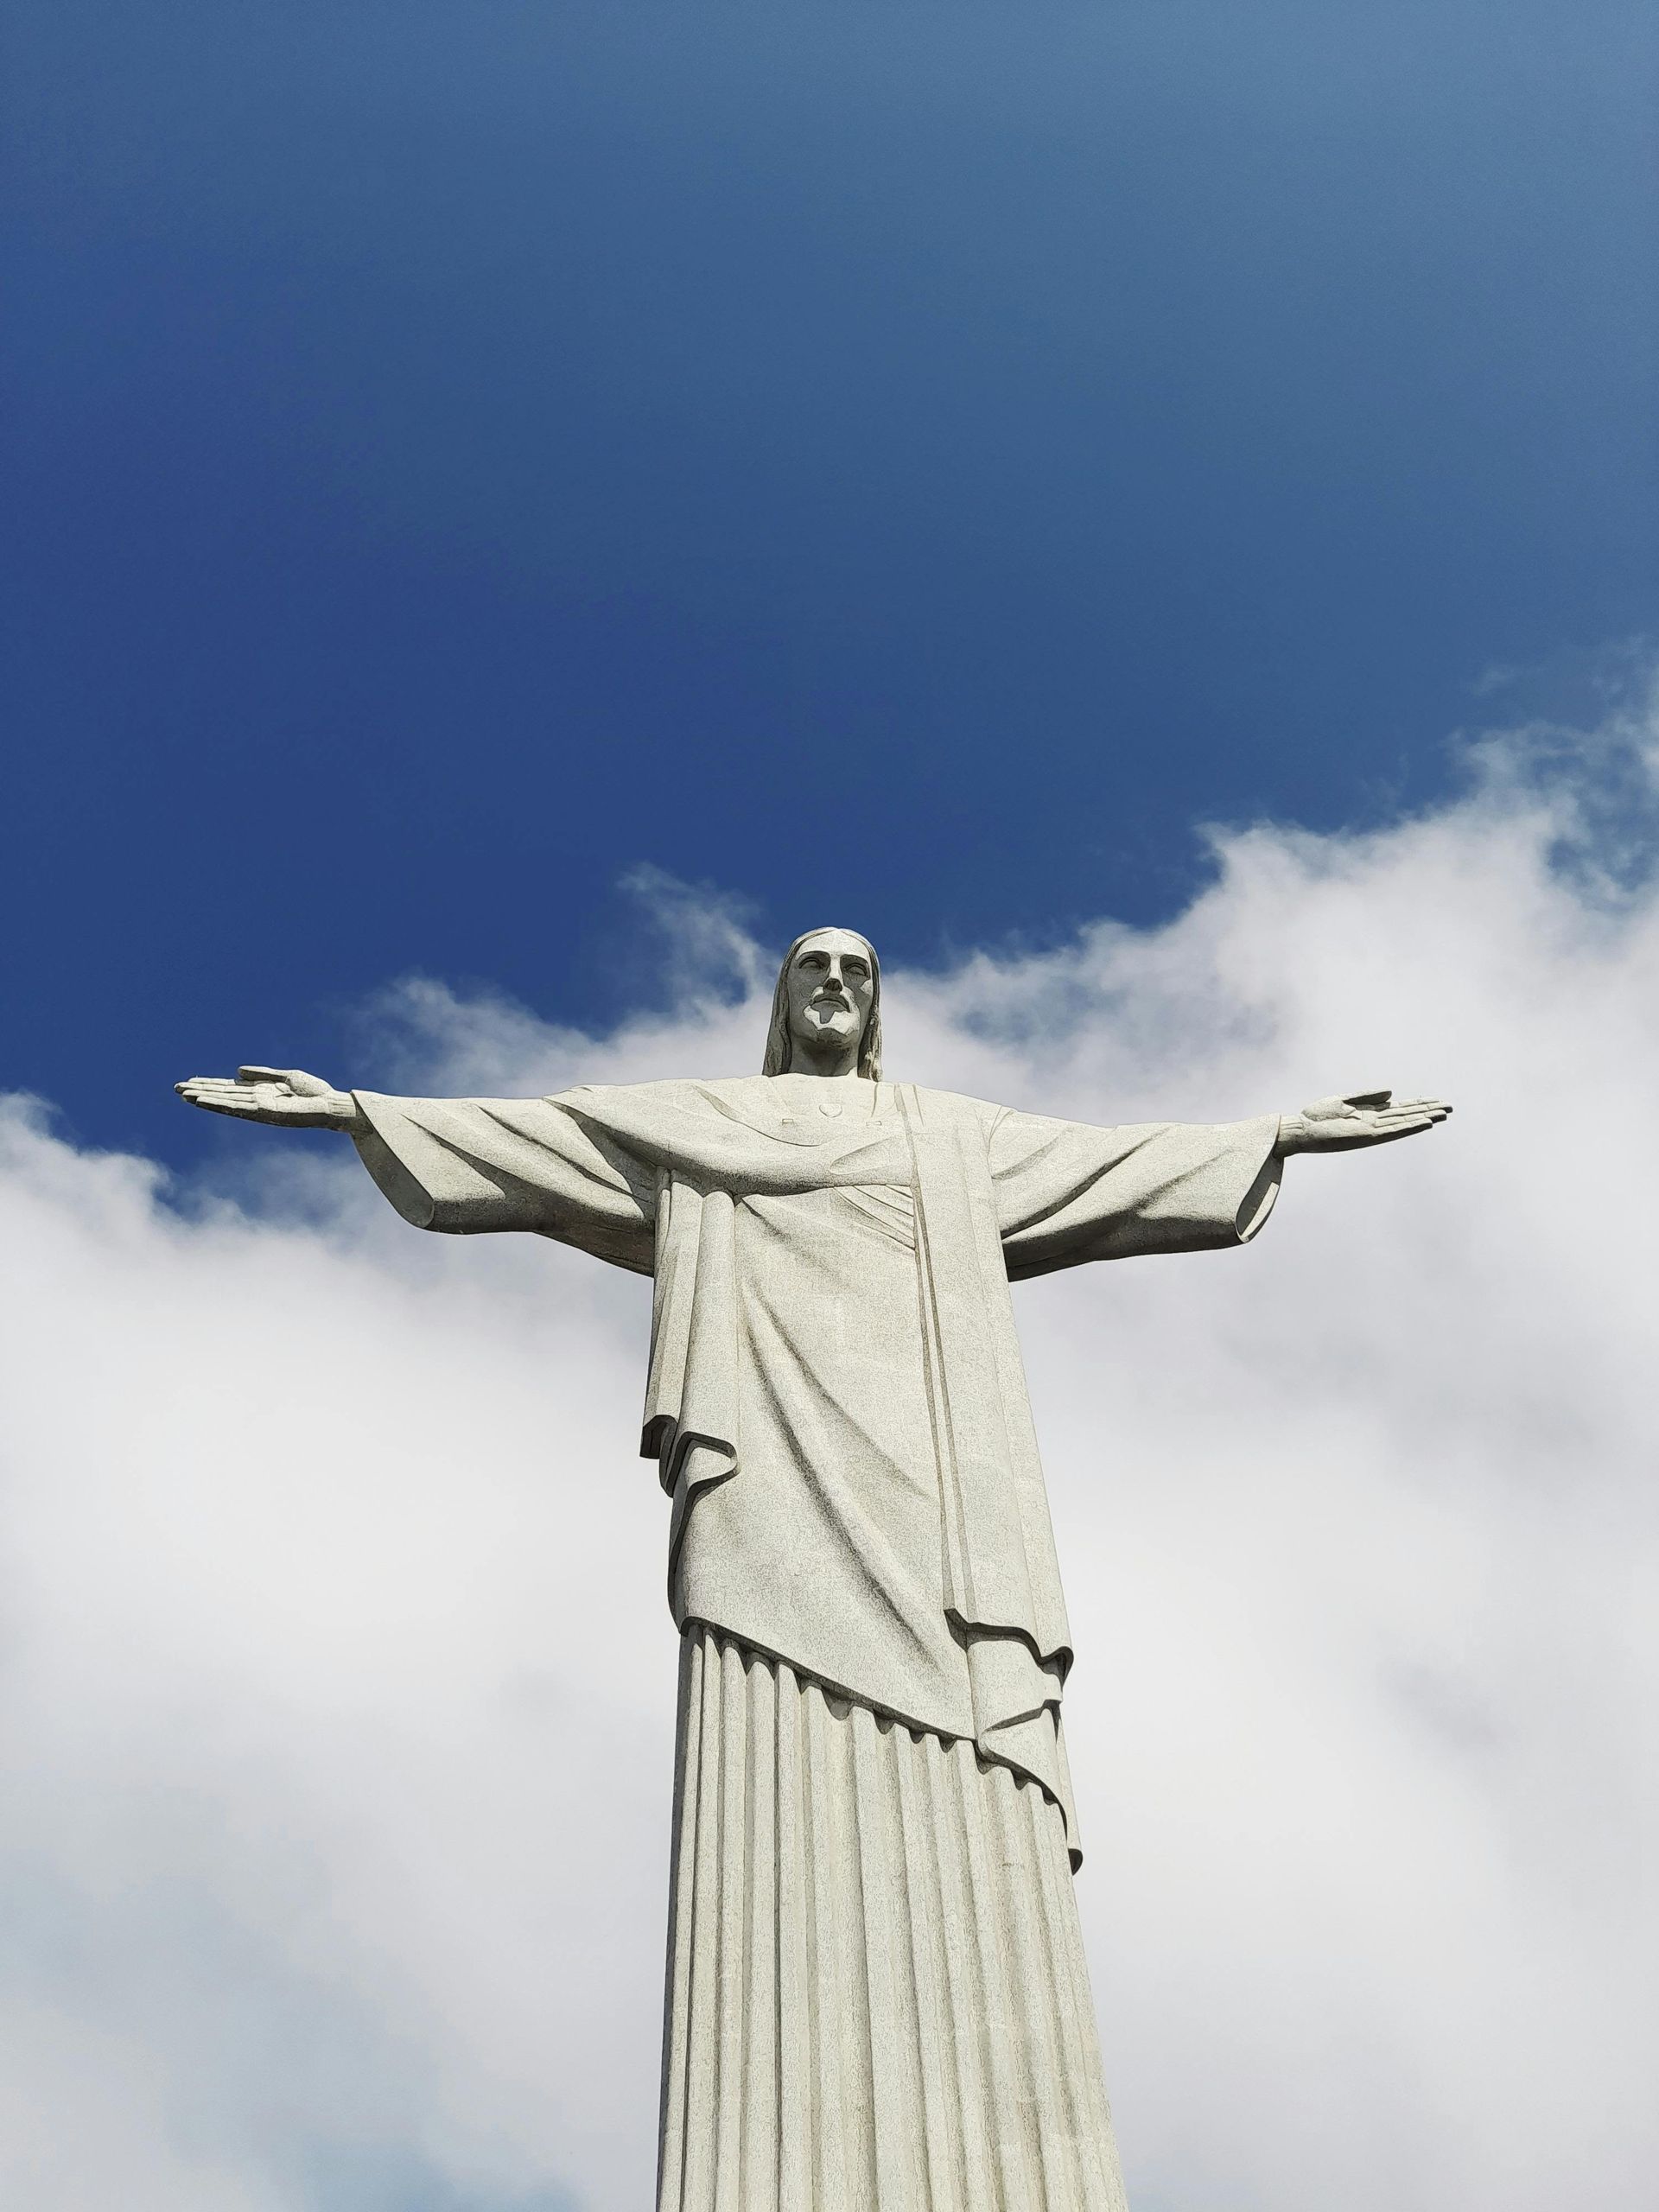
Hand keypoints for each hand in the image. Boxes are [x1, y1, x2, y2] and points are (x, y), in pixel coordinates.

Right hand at [174, 1066, 357, 1130]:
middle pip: (223, 1095)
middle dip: (200, 1091)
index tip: (190, 1081)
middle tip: (175, 1088)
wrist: (333, 1104)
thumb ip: (262, 1074)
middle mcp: (257, 1101)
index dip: (209, 1085)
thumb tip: (237, 1071)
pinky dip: (219, 1105)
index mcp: (261, 1092)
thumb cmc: (315, 1092)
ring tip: (183, 1095)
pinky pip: (237, 1108)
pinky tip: (203, 1101)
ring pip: (225, 1103)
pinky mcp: (264, 1113)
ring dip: (204, 1099)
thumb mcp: (287, 1076)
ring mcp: (259, 1108)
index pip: (229, 1088)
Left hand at [1275, 1088, 1451, 1155]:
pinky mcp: (1366, 1136)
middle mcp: (1374, 1122)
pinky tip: (1425, 1123)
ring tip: (1443, 1115)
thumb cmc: (1317, 1116)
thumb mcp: (1343, 1100)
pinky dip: (1410, 1127)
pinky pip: (1393, 1131)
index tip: (1437, 1101)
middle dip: (1428, 1111)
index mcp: (1369, 1113)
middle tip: (1450, 1107)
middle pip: (1407, 1115)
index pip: (1400, 1108)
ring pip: (1404, 1123)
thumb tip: (1392, 1092)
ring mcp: (1372, 1130)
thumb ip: (1366, 1096)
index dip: (1419, 1104)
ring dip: (1424, 1119)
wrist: (1300, 1130)